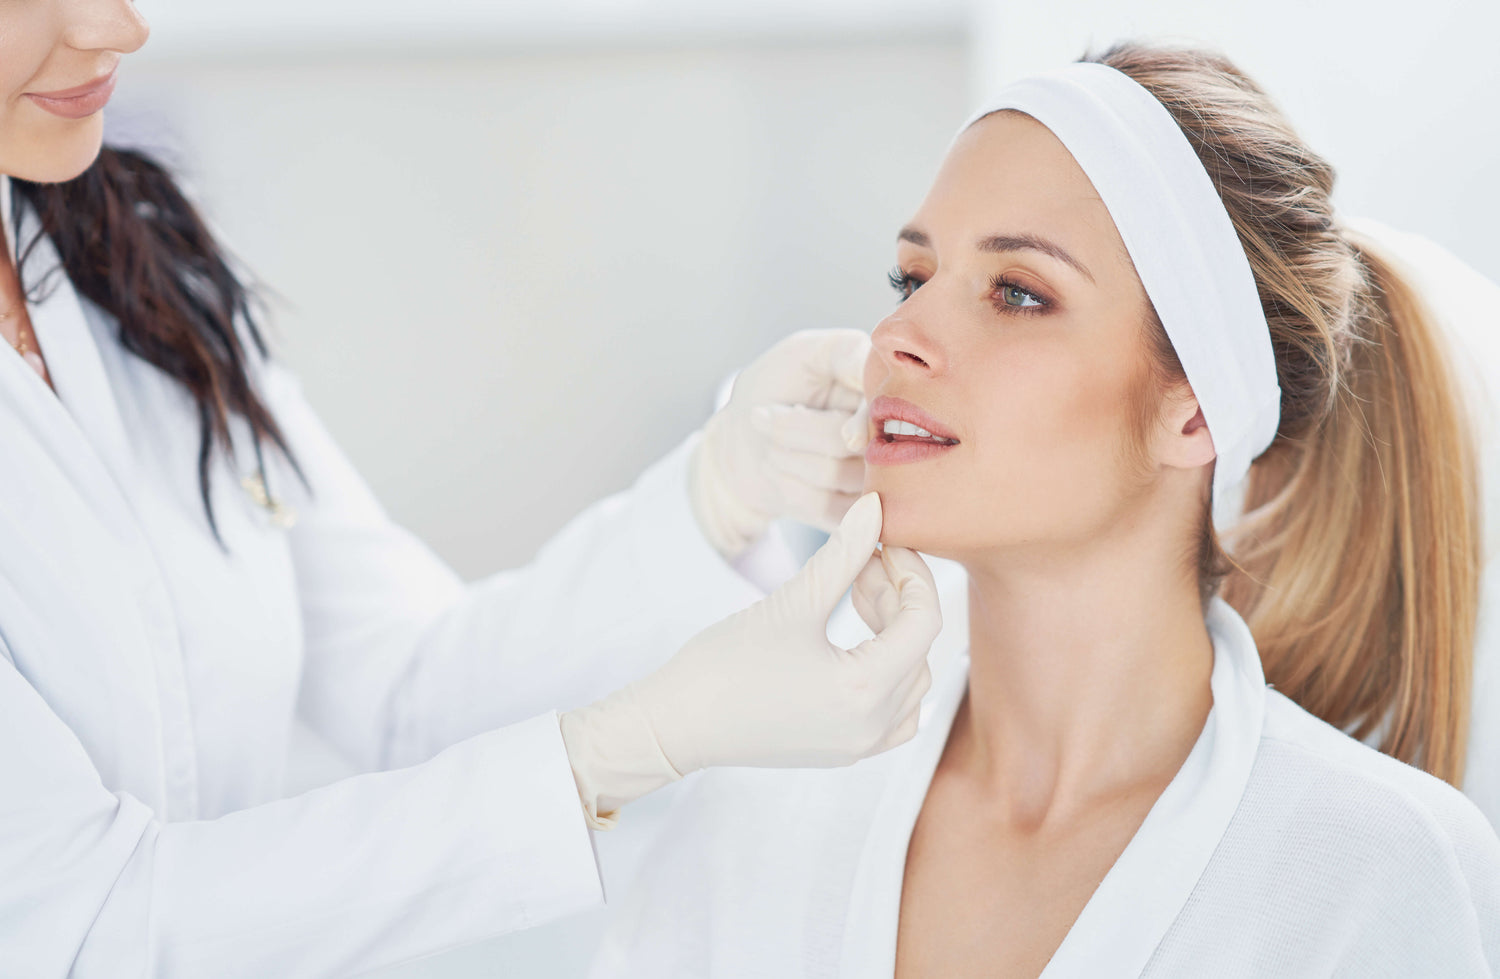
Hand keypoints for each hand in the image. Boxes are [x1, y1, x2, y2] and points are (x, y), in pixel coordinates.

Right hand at [560, 492, 940, 826]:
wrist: (677, 723)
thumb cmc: (724, 665)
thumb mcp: (791, 602)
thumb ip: (842, 554)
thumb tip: (874, 507)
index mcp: (864, 690)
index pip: (924, 621)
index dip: (912, 572)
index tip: (884, 543)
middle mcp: (872, 727)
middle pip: (918, 647)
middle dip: (897, 596)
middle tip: (861, 561)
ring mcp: (859, 745)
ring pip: (912, 679)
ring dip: (895, 633)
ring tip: (853, 596)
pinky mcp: (843, 750)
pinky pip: (894, 713)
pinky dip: (889, 673)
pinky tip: (857, 643)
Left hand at [690, 329, 872, 558]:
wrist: (740, 437)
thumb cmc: (774, 386)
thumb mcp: (805, 352)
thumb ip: (847, 352)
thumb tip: (876, 375)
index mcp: (885, 396)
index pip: (888, 411)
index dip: (859, 420)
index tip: (820, 419)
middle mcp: (888, 438)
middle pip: (852, 446)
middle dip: (793, 431)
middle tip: (763, 416)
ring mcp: (870, 481)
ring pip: (835, 475)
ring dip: (785, 457)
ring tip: (771, 444)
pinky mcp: (849, 516)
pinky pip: (829, 512)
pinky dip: (790, 489)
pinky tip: (778, 473)